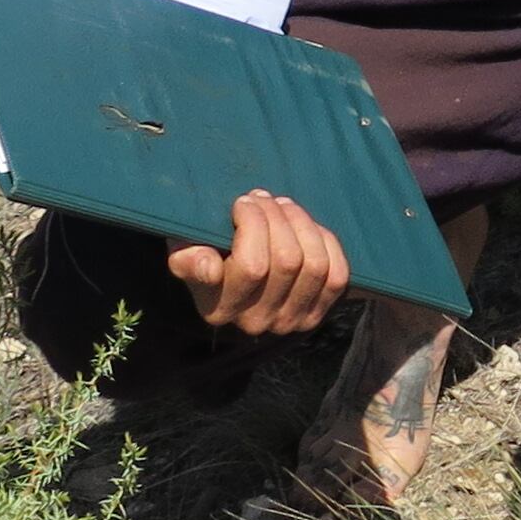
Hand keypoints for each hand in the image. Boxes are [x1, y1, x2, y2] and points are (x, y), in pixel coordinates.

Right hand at [166, 189, 346, 335]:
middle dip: (278, 216)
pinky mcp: (316, 313)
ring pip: (314, 265)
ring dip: (302, 225)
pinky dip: (326, 244)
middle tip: (264, 197)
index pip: (252, 266)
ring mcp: (290, 321)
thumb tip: (209, 267)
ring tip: (284, 206)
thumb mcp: (185, 252)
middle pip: (288, 260)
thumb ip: (188, 258)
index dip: (254, 223)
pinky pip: (336, 276)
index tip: (243, 201)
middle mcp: (256, 322)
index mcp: (219, 309)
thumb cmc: (206, 253)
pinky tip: (306, 228)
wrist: (231, 272)